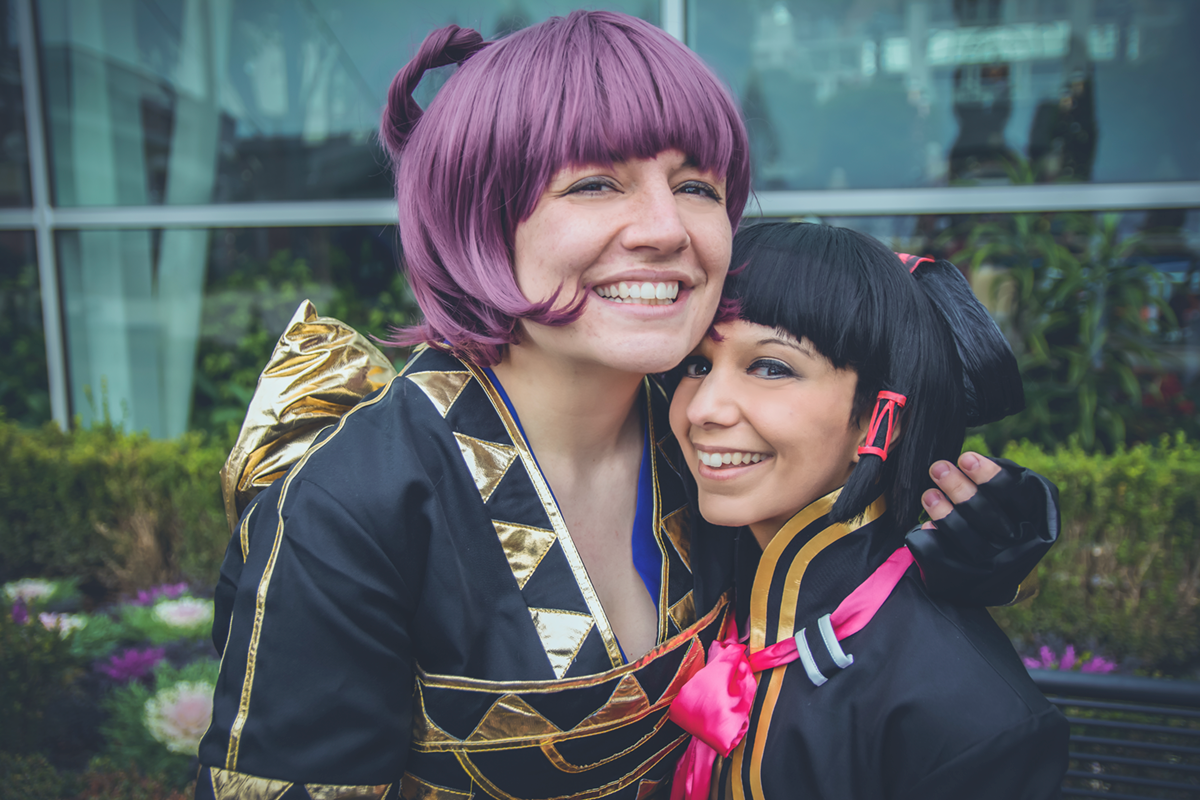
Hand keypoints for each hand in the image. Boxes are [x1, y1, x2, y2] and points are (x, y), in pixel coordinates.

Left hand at [904, 454, 1060, 605]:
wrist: (1004, 568)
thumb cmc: (1006, 513)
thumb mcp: (1017, 493)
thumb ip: (1001, 476)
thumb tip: (969, 462)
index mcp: (1036, 518)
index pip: (1015, 494)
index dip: (989, 476)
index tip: (965, 458)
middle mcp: (1019, 544)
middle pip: (987, 515)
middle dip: (959, 488)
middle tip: (939, 468)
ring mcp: (995, 564)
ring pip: (968, 539)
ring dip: (944, 513)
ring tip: (929, 494)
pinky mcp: (971, 577)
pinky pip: (946, 558)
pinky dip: (935, 540)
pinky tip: (927, 526)